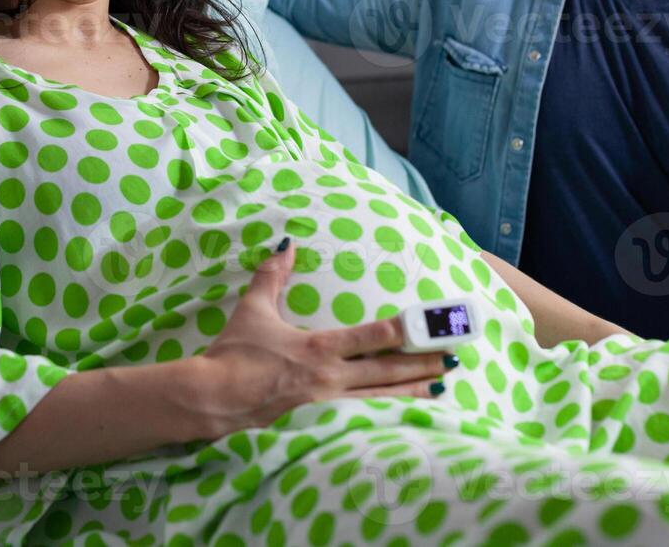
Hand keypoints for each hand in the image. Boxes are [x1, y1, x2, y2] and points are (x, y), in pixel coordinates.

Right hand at [188, 240, 455, 440]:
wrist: (213, 399)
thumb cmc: (233, 354)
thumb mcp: (252, 310)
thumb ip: (272, 276)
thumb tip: (287, 244)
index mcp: (319, 348)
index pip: (372, 336)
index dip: (406, 331)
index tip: (432, 326)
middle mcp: (331, 377)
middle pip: (387, 370)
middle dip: (423, 362)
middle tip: (455, 357)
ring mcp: (328, 404)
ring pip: (381, 396)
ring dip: (413, 389)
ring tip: (442, 385)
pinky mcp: (319, 423)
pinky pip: (363, 416)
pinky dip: (388, 412)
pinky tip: (405, 414)